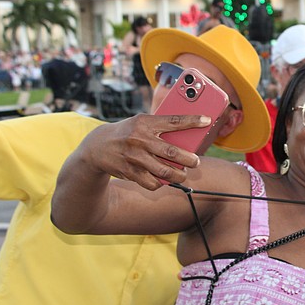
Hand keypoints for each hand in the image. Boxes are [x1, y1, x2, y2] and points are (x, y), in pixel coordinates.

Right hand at [84, 113, 210, 190]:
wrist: (97, 147)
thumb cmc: (127, 133)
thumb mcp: (140, 123)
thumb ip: (160, 128)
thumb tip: (187, 136)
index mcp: (145, 122)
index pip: (173, 121)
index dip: (192, 120)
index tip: (207, 120)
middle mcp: (139, 139)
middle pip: (172, 152)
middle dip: (189, 159)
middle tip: (196, 161)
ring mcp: (134, 157)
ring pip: (165, 172)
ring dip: (179, 175)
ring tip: (183, 174)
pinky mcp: (130, 172)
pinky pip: (152, 183)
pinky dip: (161, 183)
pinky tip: (163, 180)